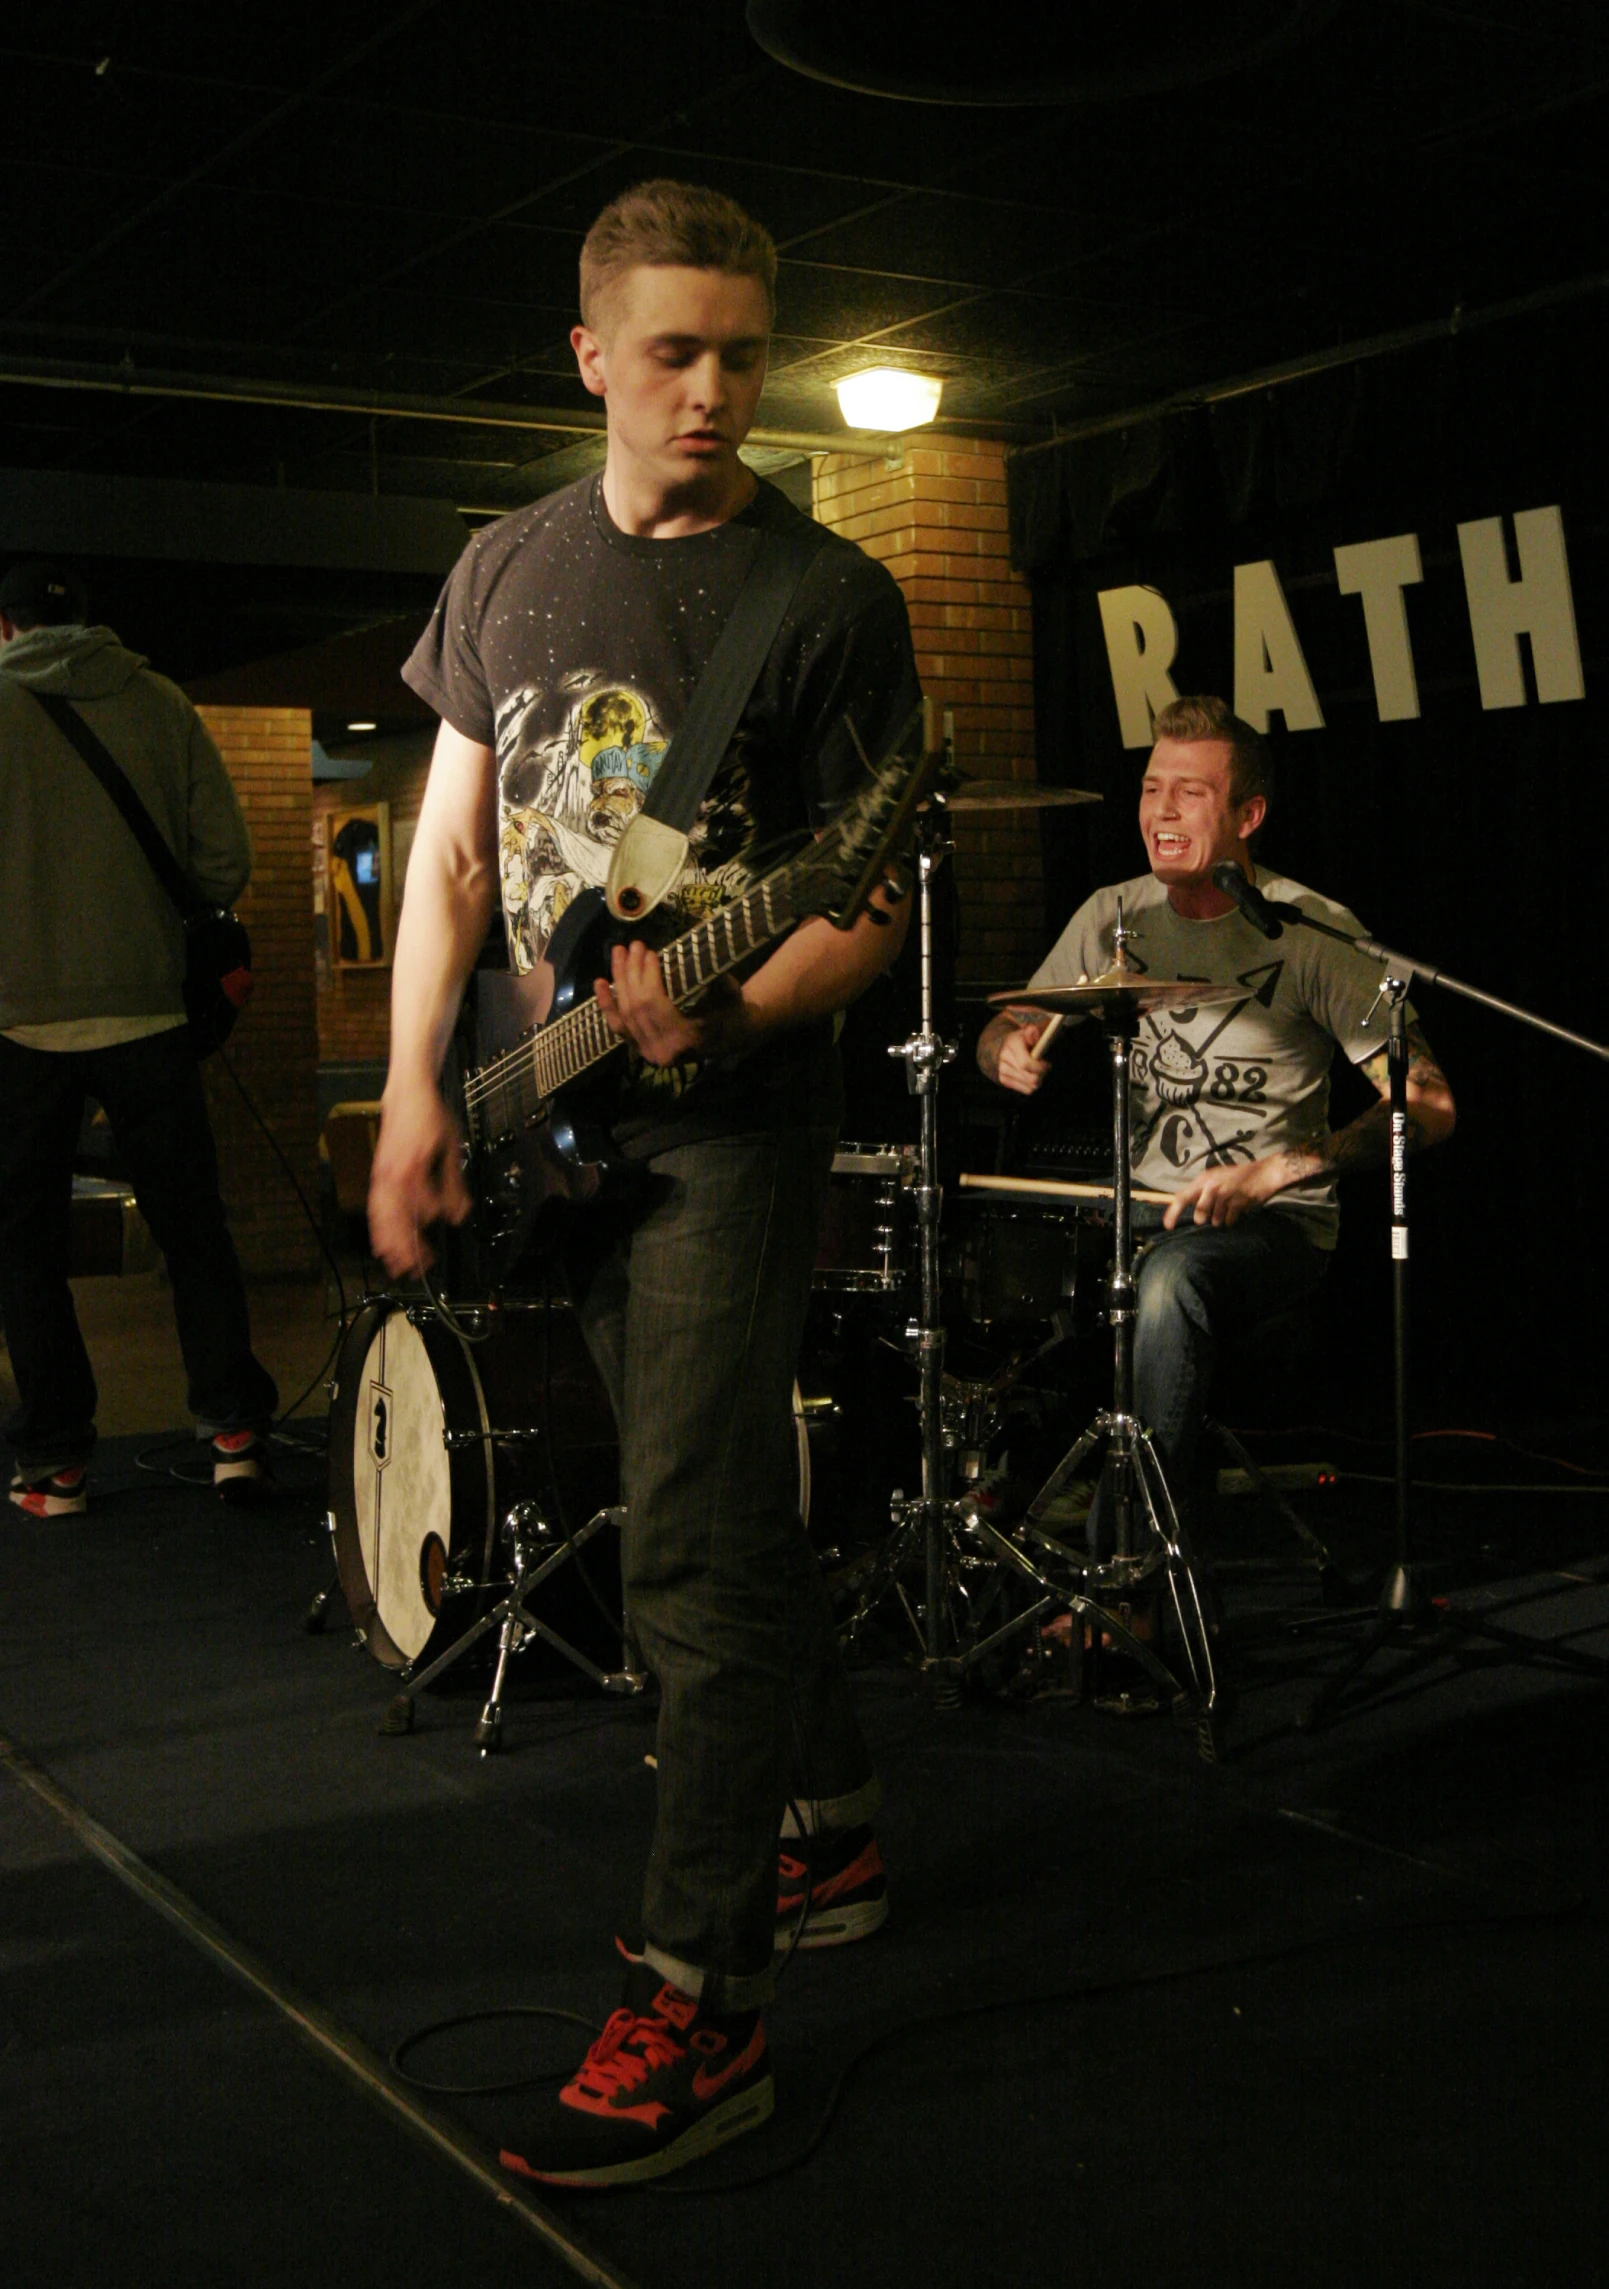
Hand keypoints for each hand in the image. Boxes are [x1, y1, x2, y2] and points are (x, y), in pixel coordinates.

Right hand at [368, 1082, 470, 1274]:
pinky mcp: (378, 1176)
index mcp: (412, 1171)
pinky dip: (378, 1229)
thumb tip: (459, 1214)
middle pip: (396, 1221)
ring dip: (390, 1245)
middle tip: (418, 1269)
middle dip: (407, 1248)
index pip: (425, 1207)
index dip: (439, 1216)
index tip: (452, 1218)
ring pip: (382, 1220)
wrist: (407, 1094)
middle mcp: (392, 1178)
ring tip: (397, 1266)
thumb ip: (454, 1184)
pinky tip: (382, 1244)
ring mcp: (381, 1178)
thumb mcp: (451, 1148)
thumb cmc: (430, 1117)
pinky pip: (375, 1209)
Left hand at [594, 940, 746, 1066]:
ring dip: (618, 980)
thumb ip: (723, 986)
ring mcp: (647, 1052)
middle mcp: (661, 1050)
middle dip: (631, 972)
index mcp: (684, 1040)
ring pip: (624, 1013)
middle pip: (636, 1006)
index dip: (647, 976)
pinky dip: (607, 1004)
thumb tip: (711, 968)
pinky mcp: (639, 1048)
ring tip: (618, 952)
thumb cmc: (732, 1011)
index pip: (655, 1003)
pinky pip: (618, 1026)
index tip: (648, 952)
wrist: (731, 1035)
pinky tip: (599, 982)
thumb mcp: (732, 997)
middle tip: (633, 945)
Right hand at [995, 1022, 1050, 1095]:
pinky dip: (1032, 1085)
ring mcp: (1002, 1070)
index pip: (1026, 1064)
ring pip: (1030, 1086)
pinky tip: (1031, 1075)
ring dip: (1038, 1080)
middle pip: (1031, 1078)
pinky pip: (1027, 1090)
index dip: (1040, 1067)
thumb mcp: (1031, 1031)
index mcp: (1012, 1043)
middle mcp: (1004, 1057)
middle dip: (1042, 1075)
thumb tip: (1033, 1033)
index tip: (1047, 1064)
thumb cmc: (1024, 1038)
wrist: (1004, 1044)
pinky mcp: (1003, 1080)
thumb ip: (1034, 1031)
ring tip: (1037, 1070)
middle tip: (1045, 1068)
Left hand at [1162, 1156, 1288, 1229]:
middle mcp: (1212, 1186)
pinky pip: (1229, 1221)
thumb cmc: (1238, 1177)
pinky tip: (1239, 1207)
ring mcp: (1225, 1195)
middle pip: (1200, 1214)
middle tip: (1216, 1210)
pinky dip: (1233, 1218)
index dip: (1173, 1212)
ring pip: (1215, 1219)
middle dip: (1205, 1218)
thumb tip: (1185, 1204)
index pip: (1182, 1197)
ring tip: (1230, 1205)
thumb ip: (1201, 1191)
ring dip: (1222, 1217)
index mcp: (1204, 1179)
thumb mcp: (1216, 1178)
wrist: (1264, 1173)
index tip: (1167, 1226)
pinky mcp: (1238, 1203)